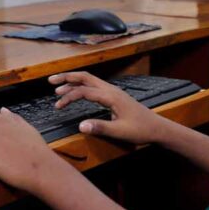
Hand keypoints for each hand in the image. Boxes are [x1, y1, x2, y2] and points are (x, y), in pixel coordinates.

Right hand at [49, 71, 171, 144]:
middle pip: (86, 77)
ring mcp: (113, 91)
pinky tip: (76, 92)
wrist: (157, 127)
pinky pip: (95, 86)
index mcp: (111, 96)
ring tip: (58, 86)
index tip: (58, 105)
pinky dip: (82, 86)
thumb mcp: (120, 132)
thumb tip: (80, 125)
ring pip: (90, 80)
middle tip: (51, 81)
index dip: (69, 96)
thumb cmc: (141, 130)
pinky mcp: (115, 96)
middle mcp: (111, 90)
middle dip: (68, 77)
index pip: (85, 91)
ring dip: (74, 81)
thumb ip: (100, 128)